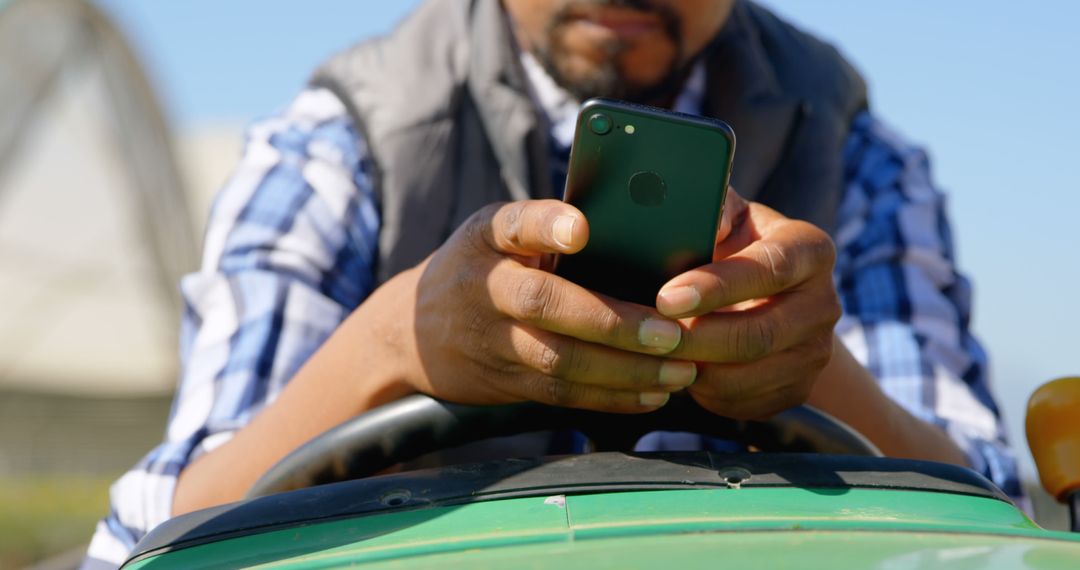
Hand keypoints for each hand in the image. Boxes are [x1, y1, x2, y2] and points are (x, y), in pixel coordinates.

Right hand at [398, 199, 698, 411]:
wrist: (413, 330)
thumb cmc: (483, 265)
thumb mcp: (497, 232)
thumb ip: (547, 228)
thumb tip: (640, 226)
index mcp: (489, 236)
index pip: (515, 223)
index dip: (547, 225)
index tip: (582, 229)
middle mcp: (485, 286)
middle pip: (545, 303)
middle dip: (612, 322)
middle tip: (671, 332)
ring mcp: (491, 340)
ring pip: (559, 360)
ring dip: (624, 370)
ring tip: (679, 369)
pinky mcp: (503, 381)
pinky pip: (560, 394)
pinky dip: (609, 397)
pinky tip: (653, 394)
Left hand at [655, 189, 841, 419]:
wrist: (763, 297)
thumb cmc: (731, 246)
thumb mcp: (728, 217)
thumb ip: (718, 207)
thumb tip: (711, 217)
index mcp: (810, 250)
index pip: (770, 269)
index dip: (717, 286)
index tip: (667, 297)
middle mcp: (824, 303)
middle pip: (759, 334)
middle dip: (697, 338)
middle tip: (649, 335)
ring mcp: (816, 352)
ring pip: (748, 375)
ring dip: (696, 368)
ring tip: (656, 353)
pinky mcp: (797, 389)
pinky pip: (745, 401)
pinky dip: (704, 393)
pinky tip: (678, 371)